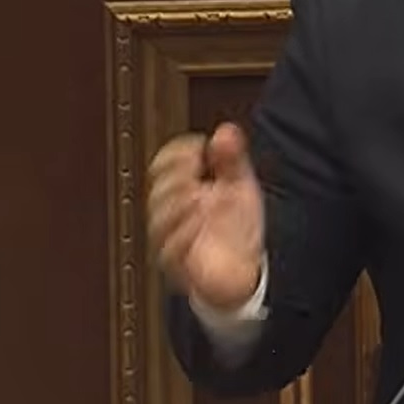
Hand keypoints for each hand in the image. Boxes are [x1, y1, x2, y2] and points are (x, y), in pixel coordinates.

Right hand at [146, 122, 264, 309]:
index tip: (197, 146)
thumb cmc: (237, 230)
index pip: (164, 166)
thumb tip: (226, 131)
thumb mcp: (240, 188)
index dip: (176, 153)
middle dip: (175, 175)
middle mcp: (174, 215)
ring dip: (177, 202)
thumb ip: (232, 160)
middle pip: (159, 190)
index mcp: (183, 191)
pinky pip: (172, 249)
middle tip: (194, 167)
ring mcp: (174, 239)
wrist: (244, 272)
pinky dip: (184, 231)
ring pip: (160, 219)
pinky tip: (199, 218)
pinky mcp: (180, 265)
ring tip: (196, 192)